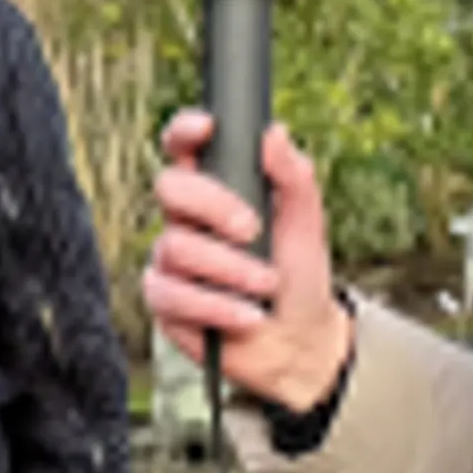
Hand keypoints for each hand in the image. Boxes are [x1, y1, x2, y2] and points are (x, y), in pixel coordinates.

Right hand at [144, 113, 350, 416]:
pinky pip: (172, 294)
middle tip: (252, 230)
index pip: (185, 149)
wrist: (297, 343)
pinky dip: (216, 306)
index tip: (207, 129)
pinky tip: (245, 316)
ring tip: (265, 286)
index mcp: (217, 191)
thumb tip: (275, 134)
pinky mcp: (166, 302)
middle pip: (170, 188)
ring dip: (228, 269)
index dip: (185, 131)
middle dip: (214, 206)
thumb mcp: (307, 226)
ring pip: (175, 247)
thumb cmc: (299, 279)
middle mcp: (187, 221)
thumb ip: (293, 178)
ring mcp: (171, 262)